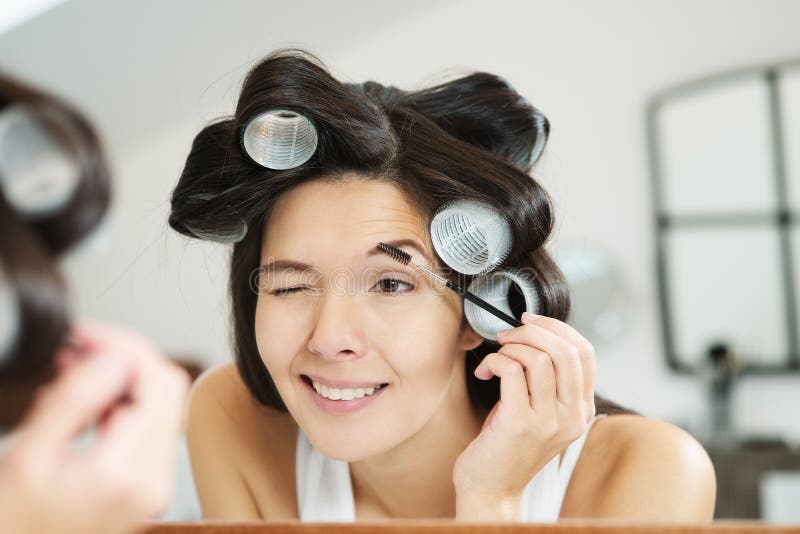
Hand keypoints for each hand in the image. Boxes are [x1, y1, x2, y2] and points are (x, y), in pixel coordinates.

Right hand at [0, 320, 189, 533]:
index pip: (157, 384)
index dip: (125, 347)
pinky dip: (119, 401)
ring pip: (159, 404)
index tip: (86, 333)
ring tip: (72, 363)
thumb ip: (73, 401)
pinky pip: (146, 426)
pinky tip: (80, 394)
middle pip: (166, 390)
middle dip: (126, 357)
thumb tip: (112, 356)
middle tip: (80, 343)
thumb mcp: (29, 456)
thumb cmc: (10, 523)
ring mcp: (153, 485)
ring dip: (121, 376)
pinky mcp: (144, 485)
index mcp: (129, 475)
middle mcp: (153, 482)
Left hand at [453, 312, 596, 515]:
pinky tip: (485, 372)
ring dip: (512, 346)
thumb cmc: (509, 444)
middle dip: (533, 330)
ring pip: (540, 358)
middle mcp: (572, 416)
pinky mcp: (520, 423)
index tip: (531, 320)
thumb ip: (548, 379)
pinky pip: (511, 371)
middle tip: (509, 333)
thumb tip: (535, 332)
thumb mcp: (540, 410)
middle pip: (566, 351)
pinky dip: (495, 361)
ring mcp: (549, 422)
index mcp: (582, 409)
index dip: (558, 327)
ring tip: (497, 355)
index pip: (585, 353)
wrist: (491, 487)